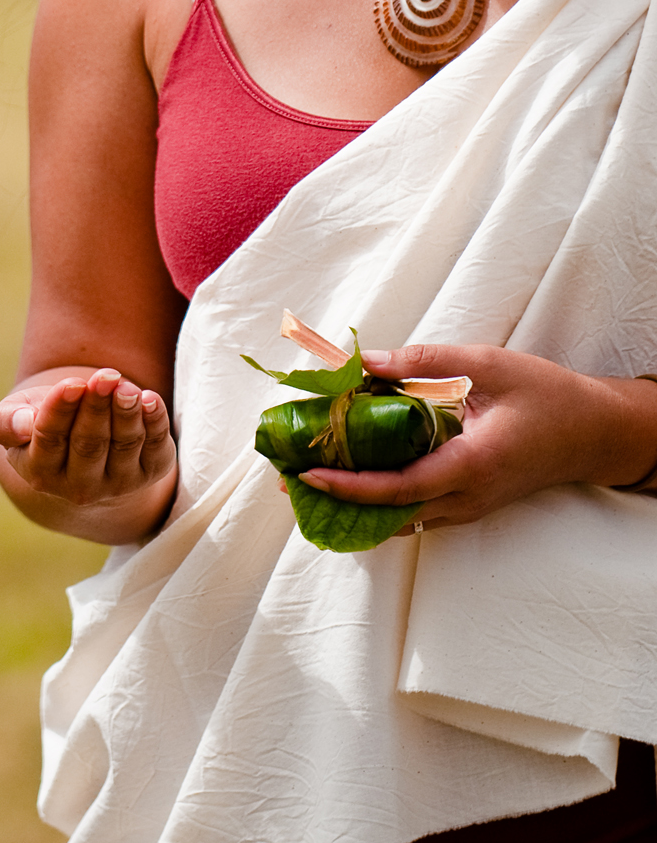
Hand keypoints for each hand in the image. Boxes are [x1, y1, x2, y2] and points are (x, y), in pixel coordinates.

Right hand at [0, 366, 177, 542]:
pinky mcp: (150, 472)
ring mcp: (118, 483)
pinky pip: (156, 448)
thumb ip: (5, 422)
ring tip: (125, 386)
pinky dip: (155, 423)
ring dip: (126, 413)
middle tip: (105, 376)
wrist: (81, 446)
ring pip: (124, 446)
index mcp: (40, 473)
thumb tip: (25, 424)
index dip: (61, 411)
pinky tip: (150, 399)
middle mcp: (80, 487)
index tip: (72, 384)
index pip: (50, 440)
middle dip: (97, 407)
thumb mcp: (12, 419)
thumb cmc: (41, 423)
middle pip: (89, 444)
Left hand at [296, 343, 656, 530]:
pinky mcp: (469, 504)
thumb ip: (424, 364)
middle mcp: (467, 497)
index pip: (401, 488)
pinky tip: (353, 476)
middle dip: (337, 499)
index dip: (351, 485)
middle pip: (391, 513)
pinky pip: (417, 511)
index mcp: (472, 465)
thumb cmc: (544, 395)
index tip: (309, 473)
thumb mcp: (486, 365)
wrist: (592, 432)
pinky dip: (380, 500)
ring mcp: (469, 507)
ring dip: (355, 502)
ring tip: (308, 477)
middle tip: (287, 478)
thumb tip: (366, 362)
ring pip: (402, 518)